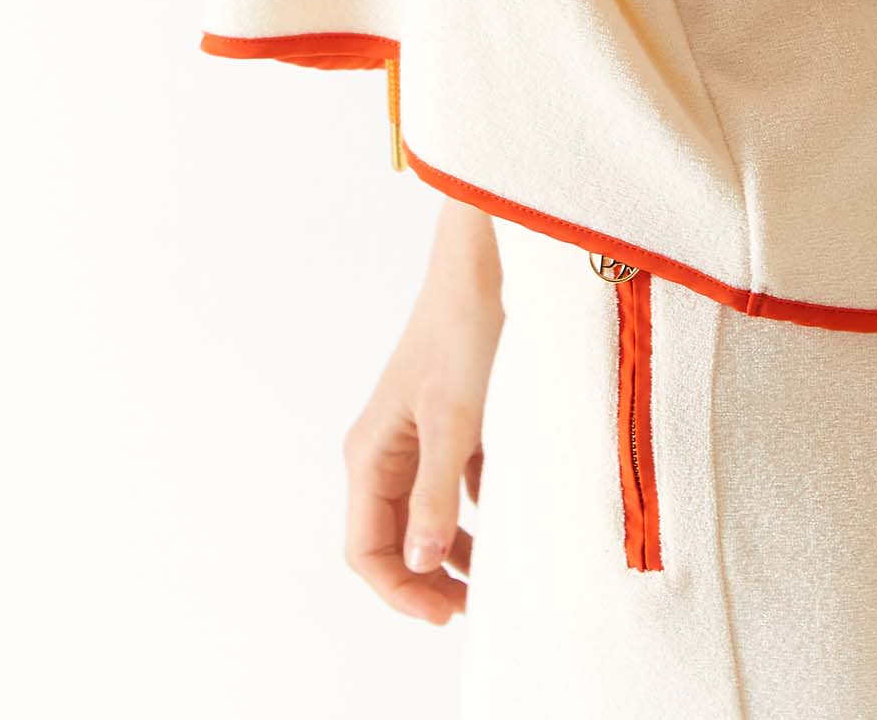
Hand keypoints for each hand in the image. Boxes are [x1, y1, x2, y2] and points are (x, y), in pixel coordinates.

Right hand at [342, 210, 502, 623]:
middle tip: (474, 608)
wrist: (488, 262)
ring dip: (453, 554)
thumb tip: (419, 564)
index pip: (366, 550)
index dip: (400, 591)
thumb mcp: (453, 419)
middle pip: (391, 541)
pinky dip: (475, 514)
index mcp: (370, 453)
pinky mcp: (450, 423)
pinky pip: (453, 488)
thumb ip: (434, 495)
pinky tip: (509, 521)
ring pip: (424, 518)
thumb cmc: (465, 332)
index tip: (450, 614)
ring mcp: (417, 437)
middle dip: (426, 581)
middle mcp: (385, 450)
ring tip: (495, 578)